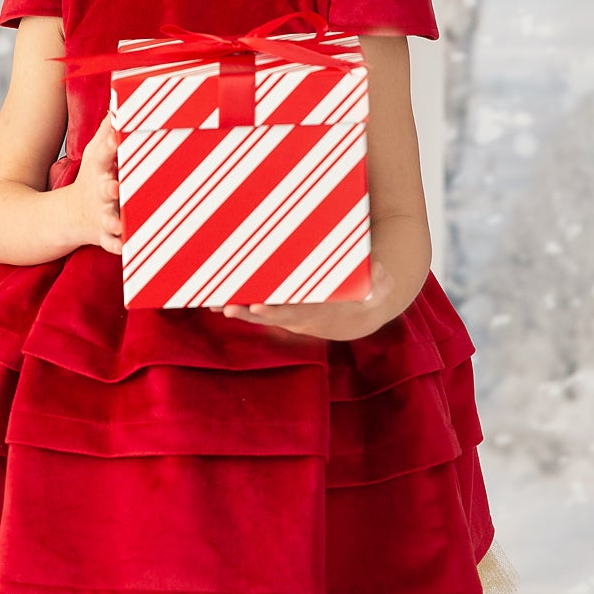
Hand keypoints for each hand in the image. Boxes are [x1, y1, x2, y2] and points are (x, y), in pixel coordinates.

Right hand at [71, 109, 122, 255]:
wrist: (68, 217)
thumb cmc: (92, 179)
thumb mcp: (97, 153)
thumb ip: (109, 129)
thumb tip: (121, 98)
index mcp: (99, 170)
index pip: (103, 154)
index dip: (109, 145)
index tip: (116, 136)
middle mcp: (99, 193)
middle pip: (104, 188)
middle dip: (110, 187)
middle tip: (115, 185)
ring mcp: (100, 215)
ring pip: (108, 219)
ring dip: (114, 220)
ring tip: (120, 222)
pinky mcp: (104, 236)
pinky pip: (112, 244)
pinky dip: (118, 247)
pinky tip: (127, 249)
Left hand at [214, 261, 395, 340]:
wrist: (358, 316)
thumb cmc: (367, 294)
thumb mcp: (379, 286)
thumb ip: (379, 280)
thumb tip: (379, 274)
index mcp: (320, 313)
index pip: (294, 312)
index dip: (276, 311)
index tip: (257, 306)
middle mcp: (300, 319)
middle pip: (270, 317)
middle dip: (247, 312)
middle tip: (226, 307)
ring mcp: (289, 318)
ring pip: (260, 315)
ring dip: (238, 310)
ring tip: (213, 305)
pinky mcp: (282, 313)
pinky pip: (258, 310)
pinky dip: (240, 306)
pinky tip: (218, 301)